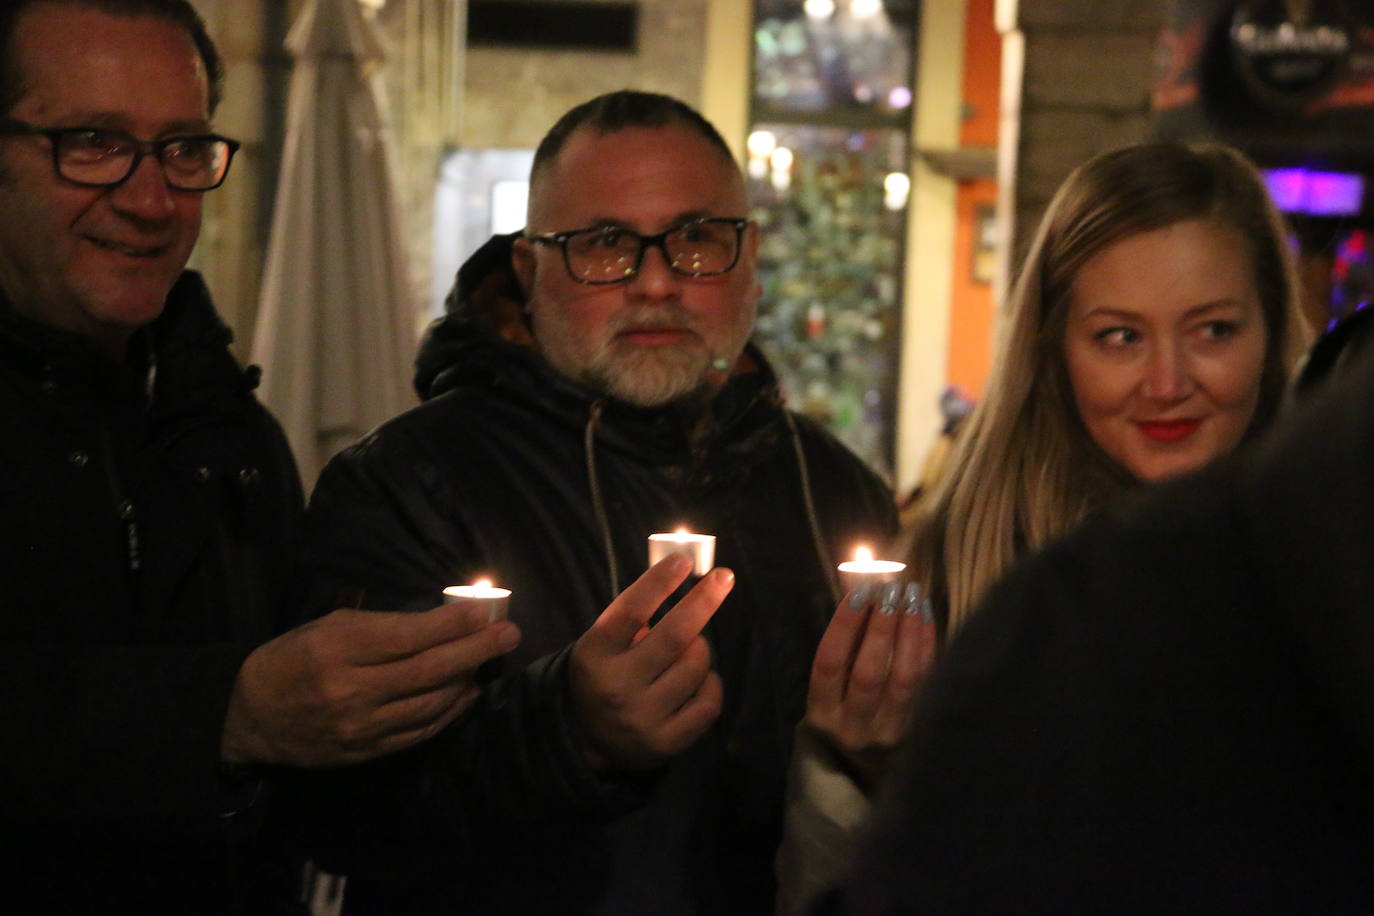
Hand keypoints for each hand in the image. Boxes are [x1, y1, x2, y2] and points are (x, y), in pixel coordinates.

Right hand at [221, 602, 519, 767]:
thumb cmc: (295, 657)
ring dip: (466, 680)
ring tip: (487, 660)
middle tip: (509, 634)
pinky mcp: (366, 753)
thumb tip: (442, 621)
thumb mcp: (330, 627)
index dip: (452, 624)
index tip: (485, 610)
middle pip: (429, 671)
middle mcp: (351, 691)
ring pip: (431, 705)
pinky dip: (448, 712)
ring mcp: (361, 728)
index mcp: (338, 650)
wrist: (251, 717)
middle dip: (475, 650)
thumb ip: (383, 626)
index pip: (408, 637)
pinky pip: (420, 733)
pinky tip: (465, 693)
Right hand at [568, 553, 731, 770]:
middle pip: (674, 635)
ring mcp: (642, 718)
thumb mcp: (602, 643)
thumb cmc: (602, 674)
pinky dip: (711, 683)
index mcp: (595, 654)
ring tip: (688, 650)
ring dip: (700, 648)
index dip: (659, 582)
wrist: (584, 739)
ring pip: (695, 667)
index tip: (684, 559)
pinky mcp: (665, 743)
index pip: (631, 610)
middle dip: (703, 601)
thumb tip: (683, 576)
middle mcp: (617, 686)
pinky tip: (700, 679)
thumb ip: (634, 615)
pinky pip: (708, 703)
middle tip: (723, 578)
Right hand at [805, 581, 935, 756]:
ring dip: (908, 632)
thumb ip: (840, 650)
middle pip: (868, 672)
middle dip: (881, 627)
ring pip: (902, 679)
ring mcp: (887, 731)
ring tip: (912, 596)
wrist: (860, 774)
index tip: (859, 592)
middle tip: (890, 590)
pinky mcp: (914, 730)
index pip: (829, 664)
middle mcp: (853, 725)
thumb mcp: (827, 693)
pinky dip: (926, 646)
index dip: (844, 626)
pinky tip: (925, 615)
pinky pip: (924, 683)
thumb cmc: (837, 718)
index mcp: (822, 712)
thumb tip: (860, 591)